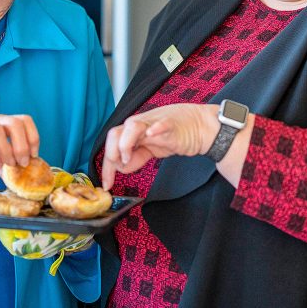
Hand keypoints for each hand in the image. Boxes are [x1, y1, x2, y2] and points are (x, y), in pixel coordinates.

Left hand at [101, 103, 217, 189]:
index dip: (106, 166)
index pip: (111, 145)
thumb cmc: (174, 135)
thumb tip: (122, 167)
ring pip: (132, 126)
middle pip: (115, 133)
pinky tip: (151, 133)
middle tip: (119, 167)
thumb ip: (136, 158)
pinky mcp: (171, 124)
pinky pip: (161, 124)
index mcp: (133, 131)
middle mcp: (139, 125)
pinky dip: (155, 128)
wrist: (199, 126)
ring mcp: (154, 123)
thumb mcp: (151, 150)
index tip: (107, 184)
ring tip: (128, 157)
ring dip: (125, 143)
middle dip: (112, 153)